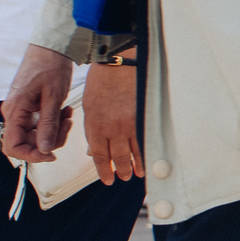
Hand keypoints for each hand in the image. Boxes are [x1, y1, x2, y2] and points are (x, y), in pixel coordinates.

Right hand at [2, 44, 76, 162]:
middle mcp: (14, 112)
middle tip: (66, 125)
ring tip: (67, 114)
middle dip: (50, 139)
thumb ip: (48, 125)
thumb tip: (44, 150)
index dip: (31, 156)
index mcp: (15, 111)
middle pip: (27, 142)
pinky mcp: (29, 106)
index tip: (50, 154)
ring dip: (54, 129)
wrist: (52, 47)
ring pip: (36, 134)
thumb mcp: (54, 97)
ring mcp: (21, 110)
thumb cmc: (50, 65)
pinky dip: (53, 121)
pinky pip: (39, 123)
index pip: (13, 147)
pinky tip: (64, 110)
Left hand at [84, 62, 142, 183]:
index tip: (107, 179)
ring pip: (133, 151)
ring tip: (137, 173)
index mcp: (95, 126)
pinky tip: (150, 157)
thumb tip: (93, 149)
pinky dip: (147, 151)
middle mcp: (112, 127)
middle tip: (123, 178)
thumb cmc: (102, 80)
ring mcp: (129, 122)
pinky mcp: (143, 115)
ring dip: (135, 165)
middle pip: (117, 157)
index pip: (99, 155)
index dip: (103, 170)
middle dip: (120, 170)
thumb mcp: (89, 106)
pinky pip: (146, 138)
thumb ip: (91, 130)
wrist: (120, 62)